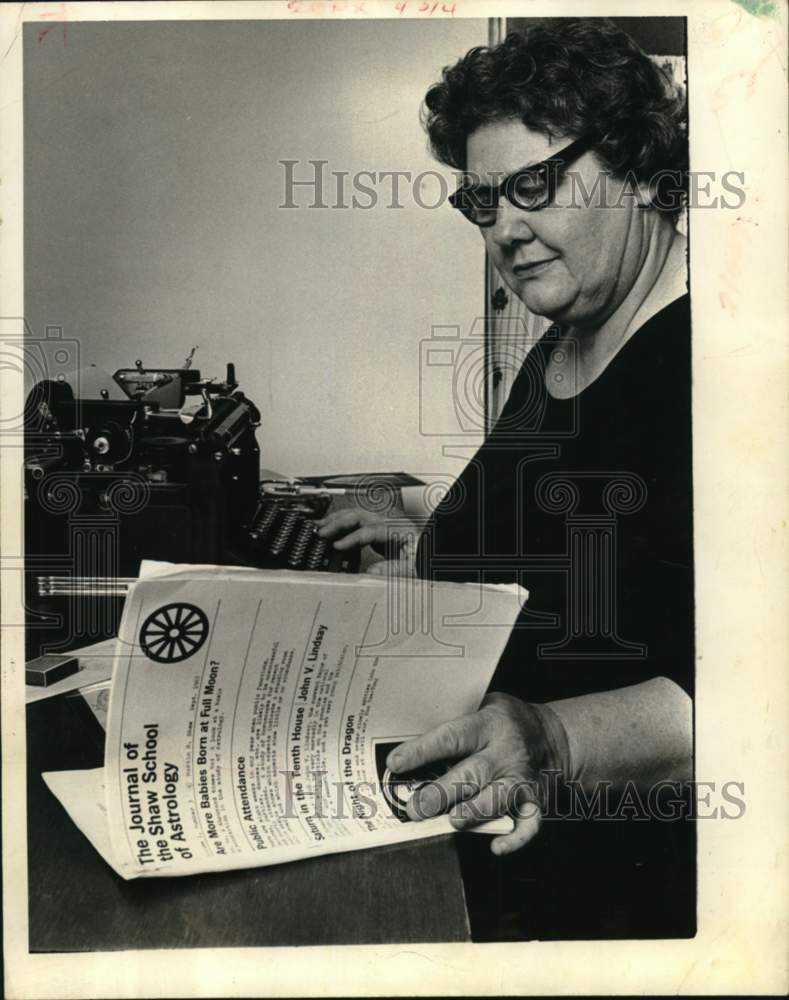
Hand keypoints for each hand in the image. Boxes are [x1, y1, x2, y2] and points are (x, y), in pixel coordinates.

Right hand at [315, 507, 418, 576]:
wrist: (434, 554)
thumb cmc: (427, 557)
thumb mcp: (414, 566)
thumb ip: (394, 569)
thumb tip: (372, 572)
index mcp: (398, 529)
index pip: (369, 530)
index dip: (351, 538)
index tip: (336, 546)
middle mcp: (390, 523)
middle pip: (359, 515)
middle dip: (338, 522)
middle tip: (321, 531)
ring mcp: (385, 525)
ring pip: (357, 515)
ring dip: (338, 520)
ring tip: (321, 527)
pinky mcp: (381, 531)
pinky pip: (359, 524)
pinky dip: (344, 528)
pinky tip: (335, 535)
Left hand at [386, 692, 569, 854]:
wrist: (557, 736)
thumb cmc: (507, 722)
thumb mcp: (484, 706)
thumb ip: (456, 723)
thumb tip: (408, 742)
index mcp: (488, 724)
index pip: (451, 737)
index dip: (422, 751)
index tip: (396, 763)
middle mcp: (506, 752)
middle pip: (471, 773)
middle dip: (441, 793)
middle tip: (414, 809)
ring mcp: (522, 778)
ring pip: (496, 799)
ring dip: (473, 812)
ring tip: (451, 822)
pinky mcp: (536, 802)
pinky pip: (528, 824)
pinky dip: (515, 838)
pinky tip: (497, 846)